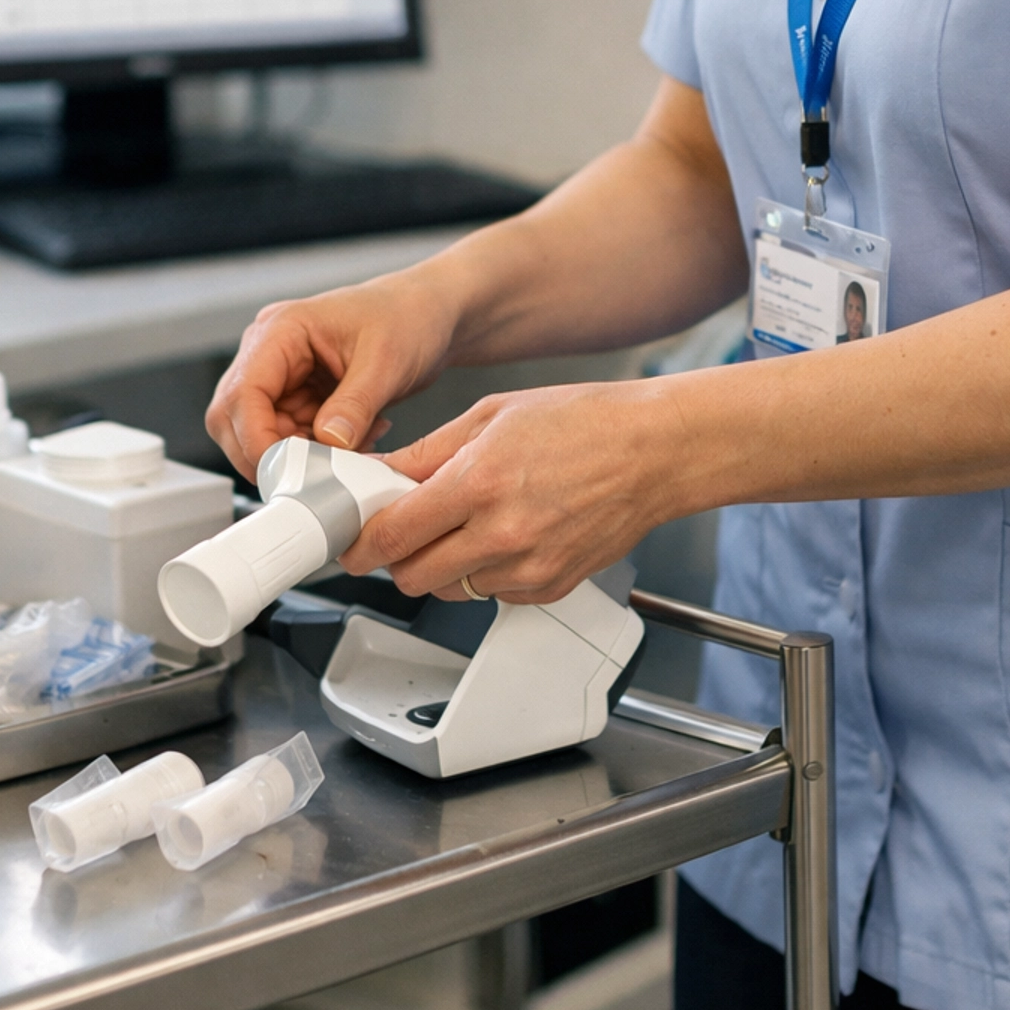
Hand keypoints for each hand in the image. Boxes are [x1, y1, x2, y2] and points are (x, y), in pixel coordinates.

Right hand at [205, 271, 458, 480]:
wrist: (432, 315)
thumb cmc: (409, 316)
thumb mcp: (386, 362)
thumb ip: (355, 405)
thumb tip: (328, 444)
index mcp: (282, 330)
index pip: (242, 393)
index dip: (256, 439)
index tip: (286, 471)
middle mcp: (271, 351)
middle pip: (236, 417)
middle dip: (272, 452)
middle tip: (316, 470)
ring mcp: (283, 374)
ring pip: (262, 433)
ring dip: (301, 454)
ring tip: (353, 445)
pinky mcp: (300, 395)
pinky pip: (291, 436)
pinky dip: (317, 449)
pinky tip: (357, 437)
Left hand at [344, 374, 688, 602]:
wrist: (654, 451)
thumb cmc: (584, 422)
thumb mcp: (492, 415)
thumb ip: (427, 453)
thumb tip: (377, 475)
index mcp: (478, 482)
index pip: (393, 534)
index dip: (362, 542)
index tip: (354, 539)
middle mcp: (501, 534)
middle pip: (412, 576)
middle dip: (399, 556)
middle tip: (406, 529)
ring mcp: (528, 567)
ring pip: (450, 590)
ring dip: (442, 565)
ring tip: (466, 523)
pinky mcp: (549, 587)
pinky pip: (492, 594)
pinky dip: (485, 572)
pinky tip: (505, 533)